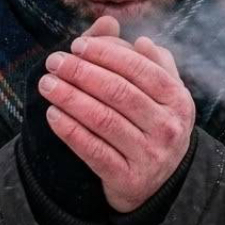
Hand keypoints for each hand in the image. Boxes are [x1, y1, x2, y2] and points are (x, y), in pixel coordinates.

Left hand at [39, 18, 195, 212]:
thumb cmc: (155, 126)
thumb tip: (140, 40)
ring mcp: (149, 155)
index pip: (139, 68)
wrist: (160, 184)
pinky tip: (52, 114)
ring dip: (70, 98)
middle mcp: (167, 127)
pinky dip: (70, 130)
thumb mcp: (163, 95)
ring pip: (103, 120)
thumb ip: (152, 63)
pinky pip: (93, 150)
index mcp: (177, 99)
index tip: (77, 45)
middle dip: (81, 72)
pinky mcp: (128, 179)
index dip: (105, 53)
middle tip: (54, 62)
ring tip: (47, 84)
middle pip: (118, 92)